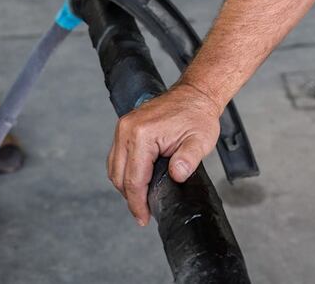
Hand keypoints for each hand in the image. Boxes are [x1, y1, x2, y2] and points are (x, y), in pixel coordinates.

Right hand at [106, 81, 222, 226]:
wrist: (194, 94)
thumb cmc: (197, 116)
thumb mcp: (200, 140)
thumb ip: (188, 159)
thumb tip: (176, 175)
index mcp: (142, 134)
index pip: (134, 179)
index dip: (138, 203)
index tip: (143, 219)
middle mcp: (126, 130)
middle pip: (119, 175)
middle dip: (130, 198)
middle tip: (143, 214)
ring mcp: (123, 127)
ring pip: (114, 167)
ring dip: (125, 185)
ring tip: (141, 201)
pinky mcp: (125, 127)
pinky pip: (116, 156)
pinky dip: (123, 172)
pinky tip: (136, 182)